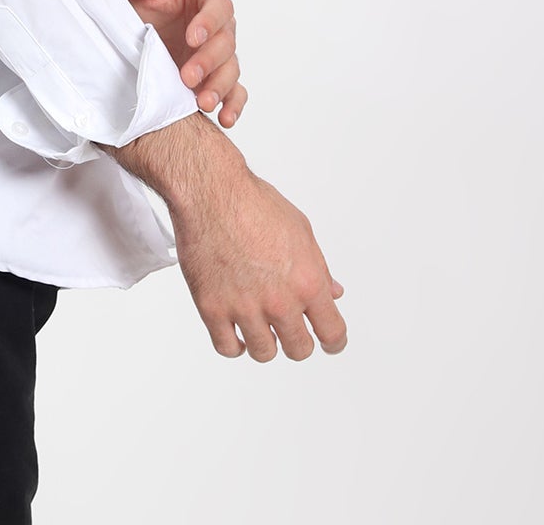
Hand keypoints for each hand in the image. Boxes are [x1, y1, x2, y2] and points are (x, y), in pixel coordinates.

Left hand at [90, 0, 245, 127]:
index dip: (210, 22)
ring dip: (219, 87)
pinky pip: (233, 90)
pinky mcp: (212, 75)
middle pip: (226, 42)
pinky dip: (233, 104)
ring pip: (230, 69)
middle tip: (187, 77)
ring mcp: (216, 52)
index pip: (219, 6)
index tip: (192, 38)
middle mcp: (218, 24)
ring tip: (202, 103)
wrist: (131, 14)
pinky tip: (224, 118)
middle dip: (209, 61)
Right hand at [168, 148, 347, 361]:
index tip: (329, 342)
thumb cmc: (252, 202)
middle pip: (299, 349)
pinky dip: (234, 344)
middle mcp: (279, 301)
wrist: (210, 192)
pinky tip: (235, 331)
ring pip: (264, 352)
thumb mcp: (300, 230)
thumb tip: (331, 291)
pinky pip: (227, 348)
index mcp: (307, 282)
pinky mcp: (212, 308)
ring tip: (260, 327)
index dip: (333, 341)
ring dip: (265, 342)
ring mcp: (244, 308)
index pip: (332, 333)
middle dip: (297, 340)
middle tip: (290, 330)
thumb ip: (319, 268)